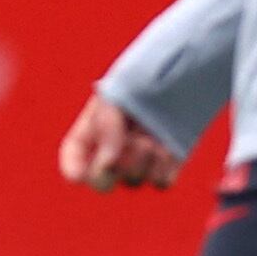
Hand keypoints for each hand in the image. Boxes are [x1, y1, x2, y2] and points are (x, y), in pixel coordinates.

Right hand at [59, 85, 180, 189]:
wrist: (183, 72)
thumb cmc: (142, 76)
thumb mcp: (116, 93)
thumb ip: (105, 125)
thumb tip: (107, 164)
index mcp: (92, 129)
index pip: (74, 158)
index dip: (74, 170)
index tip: (79, 176)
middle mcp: (113, 150)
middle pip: (102, 182)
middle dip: (110, 171)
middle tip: (124, 147)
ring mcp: (141, 160)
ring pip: (132, 181)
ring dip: (141, 162)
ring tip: (151, 138)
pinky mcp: (167, 165)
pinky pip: (160, 183)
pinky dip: (163, 169)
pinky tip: (167, 149)